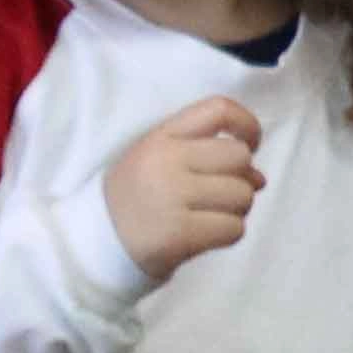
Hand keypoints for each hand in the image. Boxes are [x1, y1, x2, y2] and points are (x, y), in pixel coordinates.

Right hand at [104, 96, 266, 280]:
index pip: (218, 110)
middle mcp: (164, 161)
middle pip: (239, 157)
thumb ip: (205, 156)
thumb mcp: (156, 159)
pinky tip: (203, 234)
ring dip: (235, 209)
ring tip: (208, 215)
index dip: (248, 125)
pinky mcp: (178, 234)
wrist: (93, 242)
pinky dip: (226, 234)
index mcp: (159, 138)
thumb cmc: (135, 197)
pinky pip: (233, 229)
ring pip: (242, 195)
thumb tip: (259, 178)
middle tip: (218, 194)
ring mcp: (171, 198)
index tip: (249, 146)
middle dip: (241, 178)